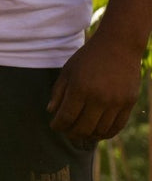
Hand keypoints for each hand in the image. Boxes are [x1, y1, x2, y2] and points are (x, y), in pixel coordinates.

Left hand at [47, 27, 145, 142]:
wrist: (119, 45)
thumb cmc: (89, 57)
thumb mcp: (68, 70)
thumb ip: (58, 92)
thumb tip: (51, 112)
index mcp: (80, 89)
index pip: (66, 117)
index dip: (58, 125)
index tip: (54, 126)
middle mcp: (99, 98)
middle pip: (83, 128)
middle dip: (71, 133)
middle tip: (66, 131)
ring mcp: (116, 102)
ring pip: (100, 130)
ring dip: (88, 135)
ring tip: (81, 132)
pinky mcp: (129, 103)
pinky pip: (117, 126)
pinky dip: (106, 133)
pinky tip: (98, 132)